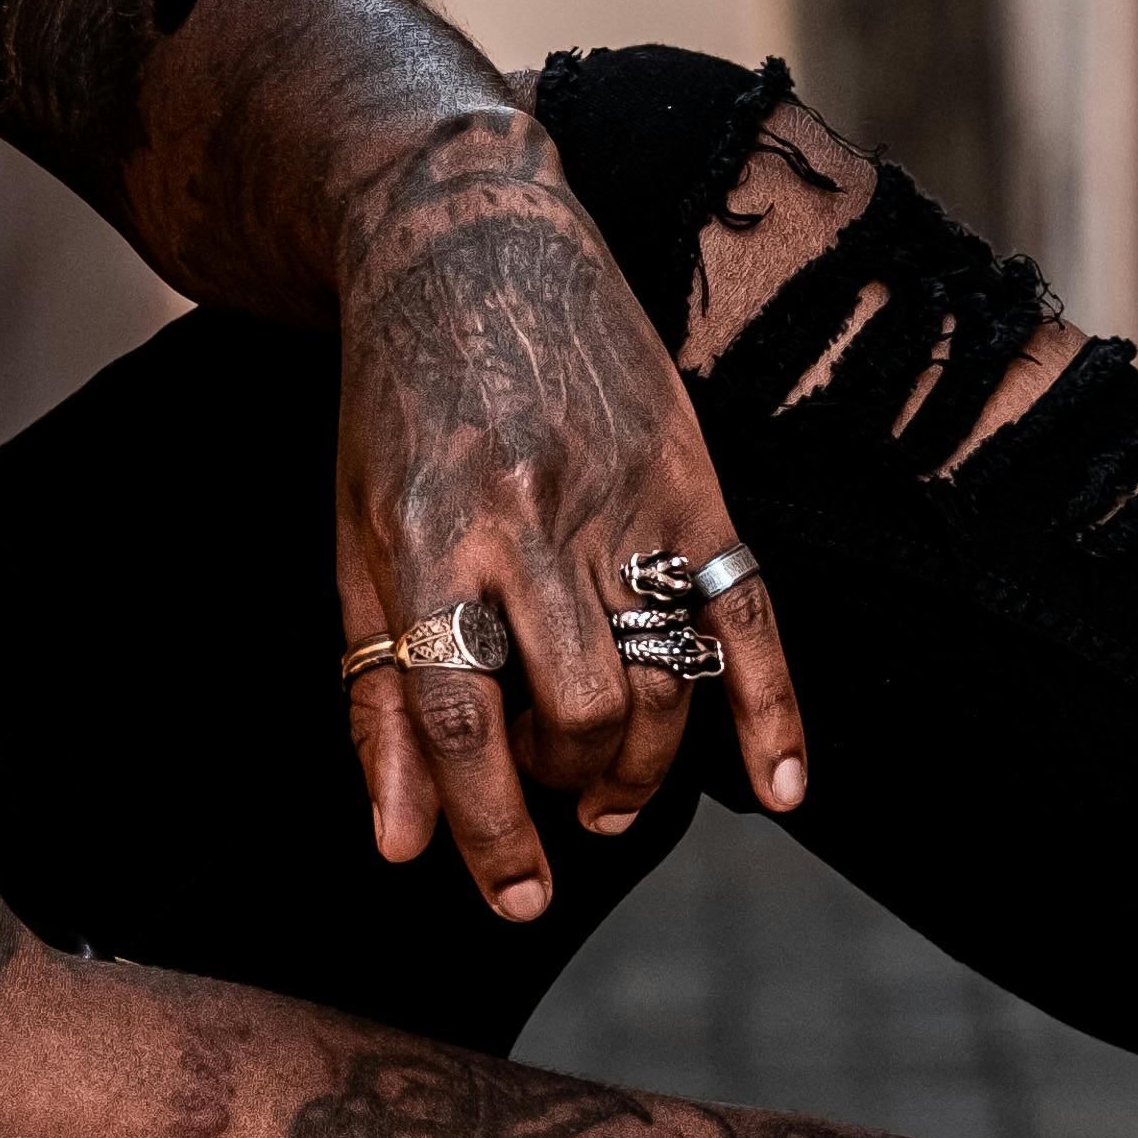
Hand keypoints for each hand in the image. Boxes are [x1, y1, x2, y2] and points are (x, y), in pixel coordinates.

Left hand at [331, 111, 812, 918]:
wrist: (468, 242)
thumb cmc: (395, 408)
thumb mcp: (355, 545)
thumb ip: (377, 698)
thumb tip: (399, 847)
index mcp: (427, 537)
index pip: (460, 716)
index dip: (485, 826)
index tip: (512, 895)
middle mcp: (529, 519)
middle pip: (575, 707)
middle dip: (569, 790)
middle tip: (555, 808)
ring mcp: (621, 496)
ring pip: (661, 676)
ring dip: (644, 765)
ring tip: (610, 793)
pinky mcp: (691, 475)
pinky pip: (750, 612)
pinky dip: (773, 707)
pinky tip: (783, 786)